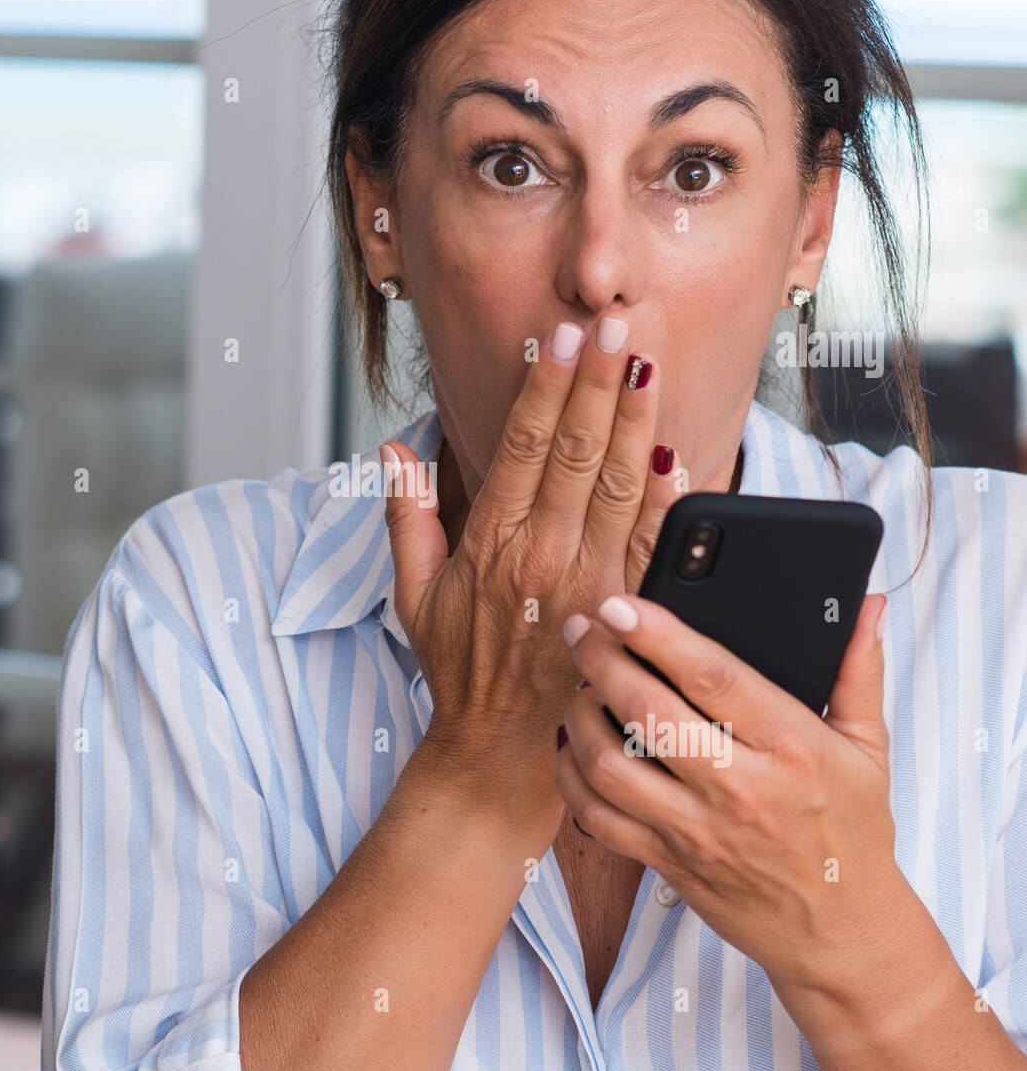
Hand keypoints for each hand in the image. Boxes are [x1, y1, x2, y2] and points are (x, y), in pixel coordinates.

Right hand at [382, 317, 679, 856]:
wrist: (501, 746)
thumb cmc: (458, 666)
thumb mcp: (412, 593)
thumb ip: (406, 517)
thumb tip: (393, 451)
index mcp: (491, 544)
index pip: (521, 448)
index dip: (543, 389)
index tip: (559, 340)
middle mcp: (542, 557)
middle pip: (575, 453)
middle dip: (597, 384)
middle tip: (615, 325)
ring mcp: (589, 584)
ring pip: (617, 487)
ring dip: (635, 422)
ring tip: (646, 364)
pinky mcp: (622, 608)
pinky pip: (649, 545)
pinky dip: (664, 499)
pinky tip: (676, 453)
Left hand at [555, 590, 900, 997]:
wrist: (843, 935)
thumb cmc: (852, 833)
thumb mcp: (868, 748)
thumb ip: (857, 670)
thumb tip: (865, 606)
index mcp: (792, 748)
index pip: (713, 677)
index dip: (657, 635)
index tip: (619, 604)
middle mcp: (740, 789)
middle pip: (647, 713)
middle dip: (601, 661)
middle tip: (583, 629)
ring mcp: (698, 831)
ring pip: (609, 764)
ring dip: (578, 717)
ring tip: (580, 687)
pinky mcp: (667, 862)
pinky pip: (597, 817)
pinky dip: (571, 776)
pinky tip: (574, 746)